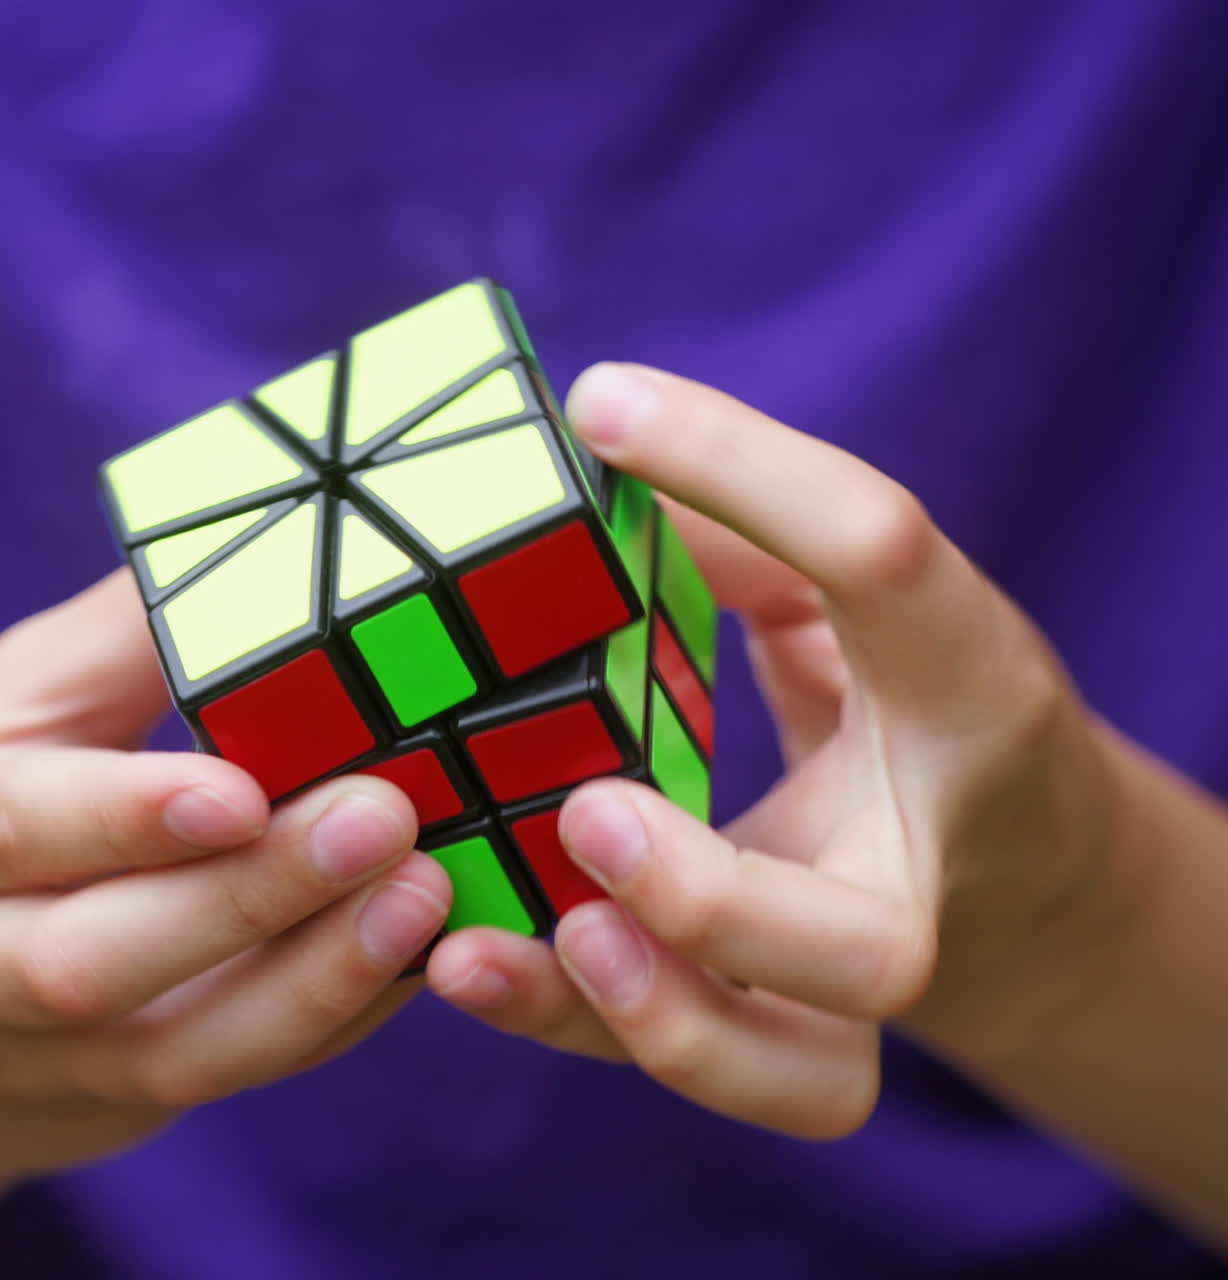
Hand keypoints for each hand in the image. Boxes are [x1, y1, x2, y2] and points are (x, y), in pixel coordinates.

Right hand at [0, 573, 449, 1180]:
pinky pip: (241, 1071)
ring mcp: (47, 1060)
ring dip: (316, 978)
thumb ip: (130, 641)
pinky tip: (420, 947)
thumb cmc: (8, 782)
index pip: (9, 833)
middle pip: (89, 964)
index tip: (239, 790)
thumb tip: (270, 539)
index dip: (119, 819)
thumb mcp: (33, 700)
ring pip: (177, 1051)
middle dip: (245, 898)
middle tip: (383, 820)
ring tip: (428, 892)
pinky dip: (337, 1012)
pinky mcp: (121, 1098)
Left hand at [426, 363, 1128, 1138]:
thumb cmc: (920, 691)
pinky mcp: (811, 1029)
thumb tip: (591, 453)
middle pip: (867, 943)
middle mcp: (933, 849)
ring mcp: (872, 962)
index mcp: (961, 679)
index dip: (745, 469)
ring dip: (646, 1026)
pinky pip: (712, 1071)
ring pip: (805, 1077)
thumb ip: (750, 533)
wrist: (1017, 846)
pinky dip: (580, 1029)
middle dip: (711, 905)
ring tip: (490, 945)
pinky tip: (473, 959)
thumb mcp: (859, 593)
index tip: (601, 404)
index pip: (879, 560)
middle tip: (589, 819)